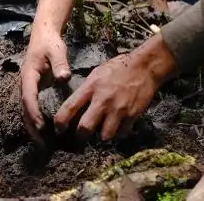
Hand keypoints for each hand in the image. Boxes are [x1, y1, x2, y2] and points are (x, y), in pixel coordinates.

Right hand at [20, 28, 71, 143]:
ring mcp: (28, 88)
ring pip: (27, 111)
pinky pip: (33, 108)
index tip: (41, 126)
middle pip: (25, 109)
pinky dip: (36, 121)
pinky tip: (45, 132)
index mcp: (28, 75)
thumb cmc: (50, 43)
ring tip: (42, 145)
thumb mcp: (56, 50)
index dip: (34, 112)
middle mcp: (25, 84)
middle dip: (31, 127)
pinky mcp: (34, 90)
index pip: (29, 97)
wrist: (43, 35)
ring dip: (33, 127)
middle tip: (41, 144)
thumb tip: (64, 77)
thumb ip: (60, 63)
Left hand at [54, 34, 176, 140]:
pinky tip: (118, 128)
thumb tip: (76, 104)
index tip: (58, 129)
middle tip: (82, 136)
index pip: (70, 107)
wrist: (145, 67)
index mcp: (91, 87)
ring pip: (105, 135)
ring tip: (103, 131)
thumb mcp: (97, 73)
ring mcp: (118, 109)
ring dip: (102, 135)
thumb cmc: (119, 67)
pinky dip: (119, 133)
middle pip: (86, 128)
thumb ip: (87, 89)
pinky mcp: (132, 115)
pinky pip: (122, 133)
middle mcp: (103, 100)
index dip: (61, 121)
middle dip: (81, 136)